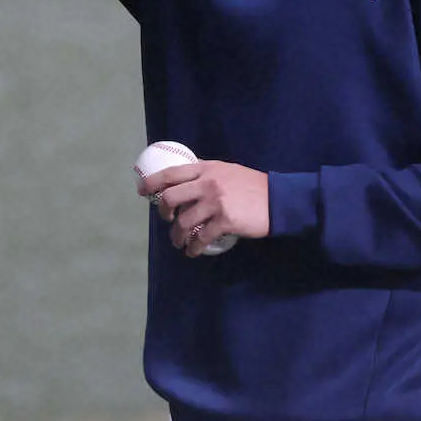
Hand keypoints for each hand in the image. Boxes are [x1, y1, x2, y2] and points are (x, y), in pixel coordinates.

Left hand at [139, 160, 269, 257]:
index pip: (171, 172)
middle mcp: (208, 183)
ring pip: (183, 221)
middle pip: (171, 198)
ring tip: (179, 242)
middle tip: (166, 220)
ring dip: (177, 236)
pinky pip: (201, 237)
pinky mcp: (225, 220)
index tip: (142, 191)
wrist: (278, 199)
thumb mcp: (228, 171)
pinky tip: (192, 251)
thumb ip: (207, 175)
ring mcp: (216, 202)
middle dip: (163, 213)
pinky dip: (193, 247)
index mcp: (207, 169)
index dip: (152, 182)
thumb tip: (186, 182)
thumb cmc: (253, 186)